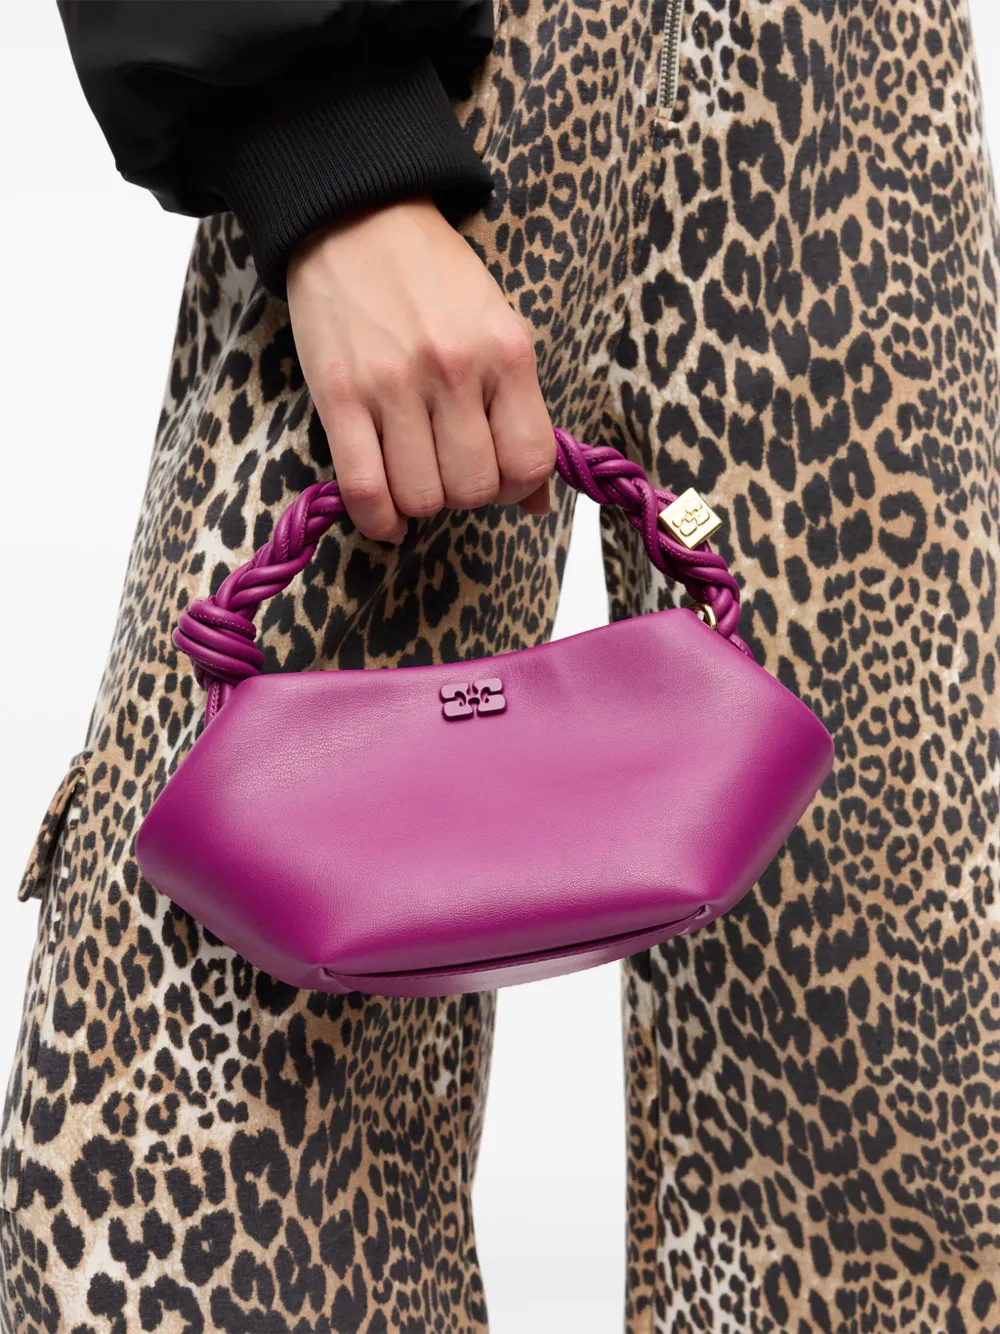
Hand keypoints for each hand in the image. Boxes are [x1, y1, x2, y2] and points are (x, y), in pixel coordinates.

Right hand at [286, 196, 554, 542]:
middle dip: (466, 495)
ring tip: (416, 478)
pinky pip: (365, 488)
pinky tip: (386, 517)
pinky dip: (378, 519)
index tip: (500, 479)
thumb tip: (538, 503)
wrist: (357, 216)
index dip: (519, 488)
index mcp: (506, 352)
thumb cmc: (434, 277)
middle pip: (474, 488)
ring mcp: (395, 384)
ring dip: (420, 504)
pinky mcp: (340, 395)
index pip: (530, 461)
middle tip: (451, 471)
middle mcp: (455, 370)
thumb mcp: (498, 328)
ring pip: (421, 496)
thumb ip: (519, 411)